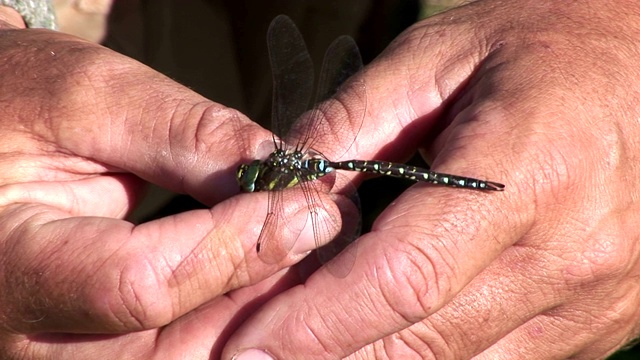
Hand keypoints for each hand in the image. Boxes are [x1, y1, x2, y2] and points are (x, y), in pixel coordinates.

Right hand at [0, 9, 329, 358]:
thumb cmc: (15, 103)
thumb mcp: (88, 98)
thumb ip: (183, 135)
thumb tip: (280, 174)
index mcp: (7, 266)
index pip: (140, 284)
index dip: (236, 248)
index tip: (307, 206)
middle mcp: (29, 338)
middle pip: (174, 352)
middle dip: (265, 294)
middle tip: (325, 234)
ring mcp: (63, 356)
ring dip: (261, 312)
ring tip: (310, 250)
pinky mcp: (97, 352)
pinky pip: (182, 355)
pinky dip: (237, 319)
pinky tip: (275, 274)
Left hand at [224, 0, 639, 357]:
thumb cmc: (542, 47)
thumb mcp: (436, 57)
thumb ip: (351, 123)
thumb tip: (283, 190)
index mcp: (528, 171)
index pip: (404, 275)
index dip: (315, 324)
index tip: (246, 349)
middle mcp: (571, 252)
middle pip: (423, 339)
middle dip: (325, 357)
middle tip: (250, 355)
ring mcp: (594, 299)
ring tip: (307, 345)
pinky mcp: (596, 321)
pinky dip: (428, 356)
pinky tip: (382, 334)